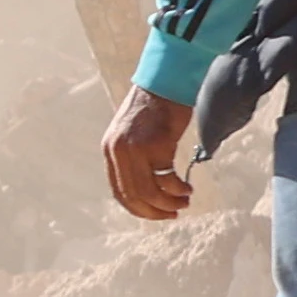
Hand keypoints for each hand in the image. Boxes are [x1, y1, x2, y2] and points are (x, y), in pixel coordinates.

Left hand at [100, 87, 194, 221]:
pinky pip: (166, 178)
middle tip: (173, 214)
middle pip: (133, 195)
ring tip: (184, 202)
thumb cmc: (156, 107)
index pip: (118, 190)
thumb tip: (149, 185)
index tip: (155, 214)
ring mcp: (135, 149)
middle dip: (154, 210)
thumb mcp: (134, 133)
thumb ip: (134, 156)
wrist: (166, 81)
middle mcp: (118, 152)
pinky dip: (177, 188)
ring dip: (168, 202)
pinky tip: (187, 188)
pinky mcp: (155, 145)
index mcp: (110, 150)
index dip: (137, 208)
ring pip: (149, 191)